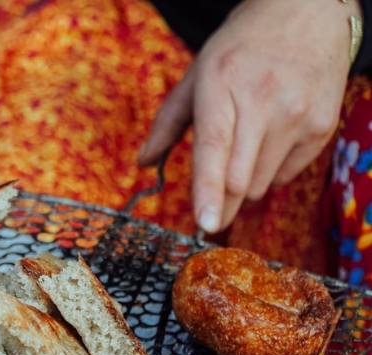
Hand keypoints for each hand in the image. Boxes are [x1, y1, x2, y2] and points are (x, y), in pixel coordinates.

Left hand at [139, 0, 356, 232]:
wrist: (309, 12)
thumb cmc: (242, 46)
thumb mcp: (198, 75)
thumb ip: (168, 123)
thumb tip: (143, 163)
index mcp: (223, 87)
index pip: (214, 149)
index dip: (209, 191)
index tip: (206, 222)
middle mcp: (264, 102)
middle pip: (239, 180)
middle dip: (221, 206)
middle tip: (210, 217)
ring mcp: (298, 115)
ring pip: (261, 185)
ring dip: (244, 186)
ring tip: (245, 149)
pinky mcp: (322, 127)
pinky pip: (286, 176)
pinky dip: (271, 173)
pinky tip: (270, 141)